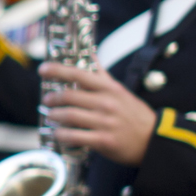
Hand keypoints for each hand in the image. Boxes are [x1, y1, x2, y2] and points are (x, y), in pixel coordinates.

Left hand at [41, 62, 157, 166]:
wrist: (153, 140)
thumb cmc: (134, 114)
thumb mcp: (120, 91)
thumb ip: (102, 75)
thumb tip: (90, 54)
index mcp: (109, 89)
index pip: (79, 74)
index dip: (58, 70)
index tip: (43, 69)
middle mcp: (106, 103)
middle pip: (70, 96)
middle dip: (53, 98)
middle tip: (47, 100)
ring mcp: (105, 122)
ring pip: (69, 116)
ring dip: (54, 116)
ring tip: (51, 116)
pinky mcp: (103, 141)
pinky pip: (75, 136)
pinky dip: (62, 135)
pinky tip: (58, 134)